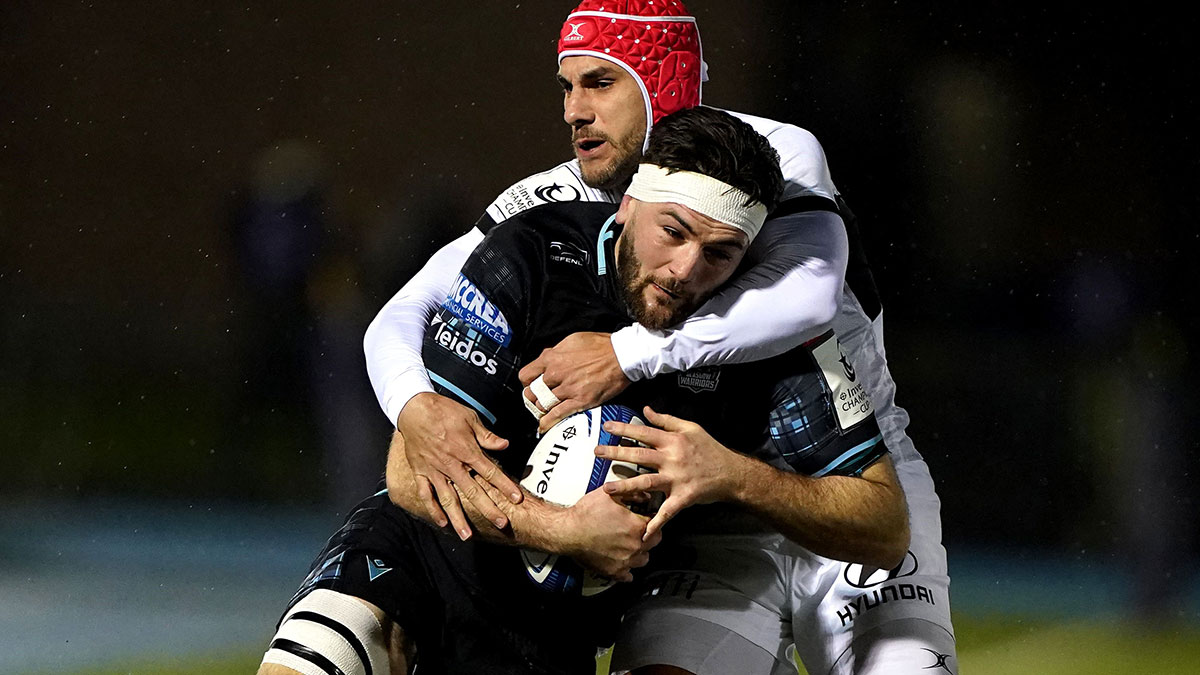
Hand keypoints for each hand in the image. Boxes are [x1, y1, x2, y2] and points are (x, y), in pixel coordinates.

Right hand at [394, 392, 519, 539]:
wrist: (413, 408)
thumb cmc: (444, 411)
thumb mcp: (470, 418)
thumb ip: (487, 436)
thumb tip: (505, 444)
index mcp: (466, 451)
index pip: (490, 472)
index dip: (505, 486)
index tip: (517, 499)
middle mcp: (452, 464)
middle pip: (473, 491)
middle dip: (489, 508)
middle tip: (501, 523)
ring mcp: (435, 470)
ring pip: (449, 499)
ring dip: (458, 518)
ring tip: (467, 535)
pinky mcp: (420, 472)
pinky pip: (426, 494)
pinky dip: (433, 509)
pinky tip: (441, 522)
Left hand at [518, 332, 630, 432]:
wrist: (622, 354)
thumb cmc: (601, 345)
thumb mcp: (572, 340)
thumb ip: (556, 351)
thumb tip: (548, 358)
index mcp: (552, 358)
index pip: (526, 375)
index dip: (527, 383)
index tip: (530, 386)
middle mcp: (556, 374)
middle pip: (532, 393)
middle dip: (533, 398)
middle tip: (537, 400)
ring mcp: (568, 389)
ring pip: (543, 405)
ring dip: (541, 410)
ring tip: (543, 412)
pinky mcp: (580, 401)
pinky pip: (558, 414)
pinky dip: (548, 423)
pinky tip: (543, 427)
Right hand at [557, 488, 661, 581]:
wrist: (567, 531)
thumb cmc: (585, 514)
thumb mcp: (610, 495)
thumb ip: (631, 494)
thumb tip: (644, 496)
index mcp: (636, 527)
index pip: (655, 524)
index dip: (650, 519)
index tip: (645, 518)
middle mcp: (634, 546)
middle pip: (654, 542)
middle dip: (648, 535)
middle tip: (639, 530)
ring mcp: (625, 560)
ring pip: (643, 559)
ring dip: (640, 552)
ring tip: (631, 545)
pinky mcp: (614, 571)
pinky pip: (628, 576)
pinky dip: (628, 570)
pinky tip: (623, 563)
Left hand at [595, 406, 742, 540]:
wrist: (731, 473)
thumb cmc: (710, 449)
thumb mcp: (690, 428)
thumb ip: (666, 420)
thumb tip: (646, 409)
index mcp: (673, 441)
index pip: (644, 432)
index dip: (624, 429)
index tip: (606, 428)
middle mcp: (672, 459)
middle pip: (639, 455)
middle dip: (616, 453)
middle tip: (597, 452)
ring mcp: (676, 479)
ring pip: (647, 482)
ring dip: (626, 486)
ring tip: (607, 488)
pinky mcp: (683, 497)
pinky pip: (667, 512)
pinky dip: (656, 523)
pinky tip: (644, 532)